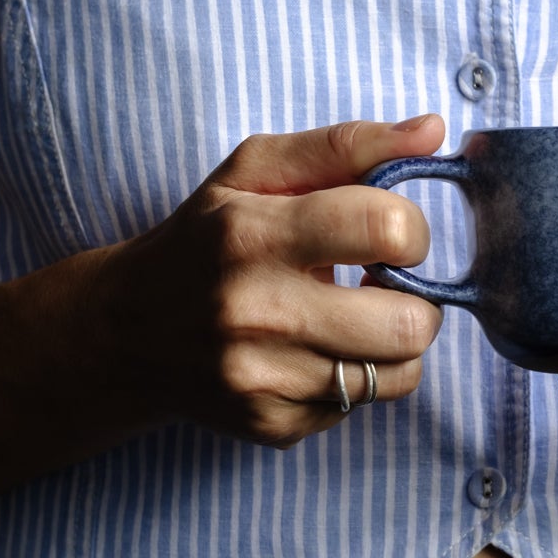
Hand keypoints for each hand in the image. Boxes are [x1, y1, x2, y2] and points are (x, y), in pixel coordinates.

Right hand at [92, 114, 446, 447]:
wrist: (124, 331)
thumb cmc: (204, 238)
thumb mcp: (255, 171)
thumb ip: (347, 146)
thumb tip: (433, 131)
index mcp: (253, 232)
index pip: (388, 229)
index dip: (413, 231)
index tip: (392, 235)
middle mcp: (254, 310)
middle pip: (409, 323)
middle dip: (417, 300)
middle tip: (385, 286)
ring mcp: (261, 377)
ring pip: (397, 374)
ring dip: (394, 344)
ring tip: (357, 320)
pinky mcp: (270, 425)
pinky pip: (362, 406)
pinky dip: (356, 378)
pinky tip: (318, 353)